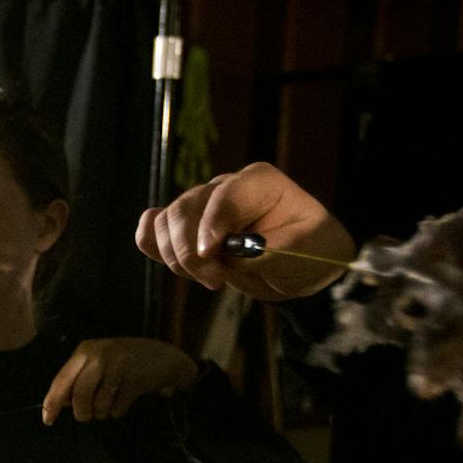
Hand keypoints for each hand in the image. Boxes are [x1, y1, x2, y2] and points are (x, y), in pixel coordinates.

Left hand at [42, 338, 196, 422]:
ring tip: (111, 403)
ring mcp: (118, 365)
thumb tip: (61, 402)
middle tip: (88, 416)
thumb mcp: (99, 363)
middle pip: (79, 395)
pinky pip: (117, 407)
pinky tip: (125, 400)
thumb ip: (78, 379)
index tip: (47, 420)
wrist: (164, 357)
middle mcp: (99, 355)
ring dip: (103, 412)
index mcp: (85, 351)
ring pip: (99, 404)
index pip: (62, 380)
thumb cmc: (126, 362)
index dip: (52, 402)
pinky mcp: (135, 379)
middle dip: (82, 412)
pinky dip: (119, 410)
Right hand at [135, 162, 352, 300]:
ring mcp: (202, 206)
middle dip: (191, 250)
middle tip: (215, 280)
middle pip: (186, 207)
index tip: (210, 253)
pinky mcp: (186, 228)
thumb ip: (268, 250)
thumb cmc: (310, 253)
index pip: (224, 194)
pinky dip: (155, 247)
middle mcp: (225, 187)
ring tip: (209, 278)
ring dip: (176, 257)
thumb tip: (230, 254)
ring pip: (165, 221)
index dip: (211, 223)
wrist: (300, 269)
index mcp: (259, 182)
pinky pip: (152, 228)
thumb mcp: (303, 252)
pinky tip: (179, 268)